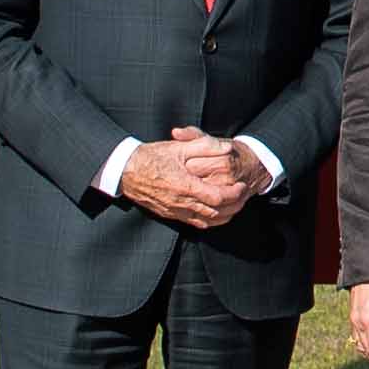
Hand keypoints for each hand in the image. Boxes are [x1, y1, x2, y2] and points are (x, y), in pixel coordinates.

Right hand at [116, 132, 254, 226]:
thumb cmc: (152, 157)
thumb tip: (226, 147)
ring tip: (234, 205)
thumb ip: (205, 146)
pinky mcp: (170, 214)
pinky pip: (194, 223)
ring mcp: (175, 211)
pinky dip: (209, 221)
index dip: (234, 193)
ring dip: (224, 215)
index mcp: (186, 186)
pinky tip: (216, 214)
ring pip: (207, 221)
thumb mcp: (179, 147)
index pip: (218, 197)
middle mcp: (182, 203)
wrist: (126, 171)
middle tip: (242, 195)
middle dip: (234, 205)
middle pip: (216, 212)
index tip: (241, 186)